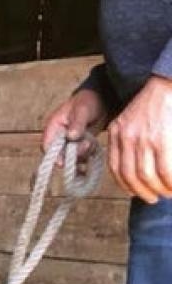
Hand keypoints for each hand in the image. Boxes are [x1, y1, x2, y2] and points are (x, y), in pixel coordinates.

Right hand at [41, 88, 105, 169]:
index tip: (63, 162)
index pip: (47, 145)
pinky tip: (94, 148)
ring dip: (82, 154)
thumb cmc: (88, 101)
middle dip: (72, 154)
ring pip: (72, 157)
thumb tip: (70, 136)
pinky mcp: (80, 144)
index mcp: (54, 126)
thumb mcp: (82, 110)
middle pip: (60, 154)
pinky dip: (88, 155)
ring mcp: (70, 141)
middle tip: (86, 146)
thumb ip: (77, 124)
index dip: (53, 155)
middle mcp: (59, 136)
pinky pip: (82, 156)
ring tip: (91, 143)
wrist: (102, 100)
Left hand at [107, 76, 171, 202]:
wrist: (167, 85)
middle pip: (130, 175)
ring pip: (147, 175)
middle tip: (154, 198)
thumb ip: (129, 140)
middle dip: (142, 191)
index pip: (115, 167)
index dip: (125, 184)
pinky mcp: (162, 139)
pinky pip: (165, 169)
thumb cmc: (155, 103)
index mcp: (117, 132)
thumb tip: (135, 167)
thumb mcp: (132, 120)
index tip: (134, 193)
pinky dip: (170, 181)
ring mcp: (143, 139)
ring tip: (167, 192)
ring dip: (158, 189)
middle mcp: (126, 137)